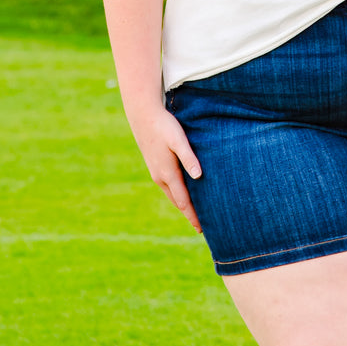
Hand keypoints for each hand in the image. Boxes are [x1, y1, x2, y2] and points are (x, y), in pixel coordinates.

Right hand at [131, 106, 202, 231]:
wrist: (143, 116)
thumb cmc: (164, 126)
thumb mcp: (179, 140)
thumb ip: (189, 158)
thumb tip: (198, 176)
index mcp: (168, 174)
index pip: (183, 201)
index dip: (193, 216)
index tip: (202, 229)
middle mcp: (161, 178)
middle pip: (177, 202)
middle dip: (189, 215)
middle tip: (202, 229)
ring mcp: (156, 174)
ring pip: (172, 195)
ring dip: (183, 206)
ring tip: (195, 216)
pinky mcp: (156, 167)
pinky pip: (169, 187)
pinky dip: (178, 195)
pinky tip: (184, 195)